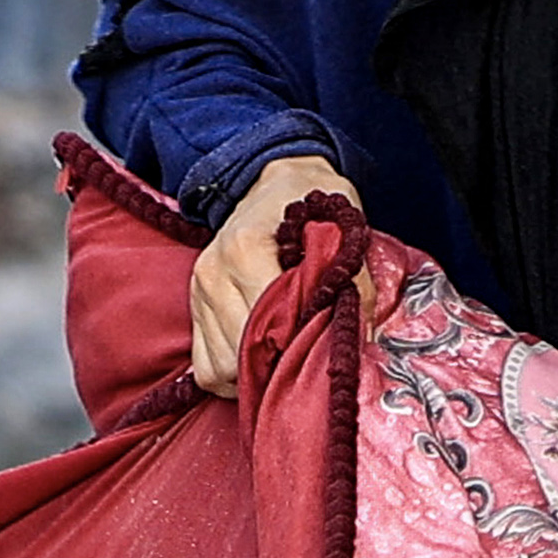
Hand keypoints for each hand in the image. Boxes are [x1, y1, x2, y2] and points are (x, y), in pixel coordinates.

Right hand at [191, 153, 360, 393]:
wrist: (272, 182)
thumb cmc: (310, 203)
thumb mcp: (344, 226)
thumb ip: (355, 276)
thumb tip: (362, 326)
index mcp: (245, 250)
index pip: (268, 320)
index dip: (300, 341)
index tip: (325, 342)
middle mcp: (213, 274)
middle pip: (241, 352)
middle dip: (278, 363)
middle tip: (309, 356)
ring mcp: (199, 293)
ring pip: (219, 367)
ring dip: (255, 374)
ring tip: (287, 360)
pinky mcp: (195, 309)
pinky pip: (205, 366)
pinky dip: (232, 375)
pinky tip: (262, 364)